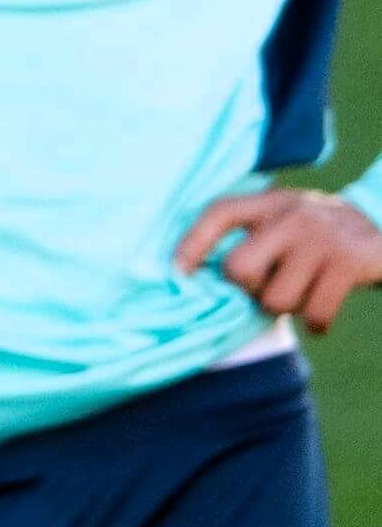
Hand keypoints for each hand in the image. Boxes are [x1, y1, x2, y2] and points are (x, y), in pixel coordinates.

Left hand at [175, 189, 381, 333]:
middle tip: (269, 288)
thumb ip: (255, 238)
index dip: (192, 243)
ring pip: (275, 299)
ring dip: (288, 308)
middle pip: (239, 270)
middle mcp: (293, 215)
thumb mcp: (289, 221)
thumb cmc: (323, 238)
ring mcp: (322, 238)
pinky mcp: (349, 263)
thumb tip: (200, 280)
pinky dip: (316, 323)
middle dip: (249, 291)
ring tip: (304, 293)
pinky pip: (314, 313)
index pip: (220, 213)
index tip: (177, 273)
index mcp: (272, 203)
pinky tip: (321, 316)